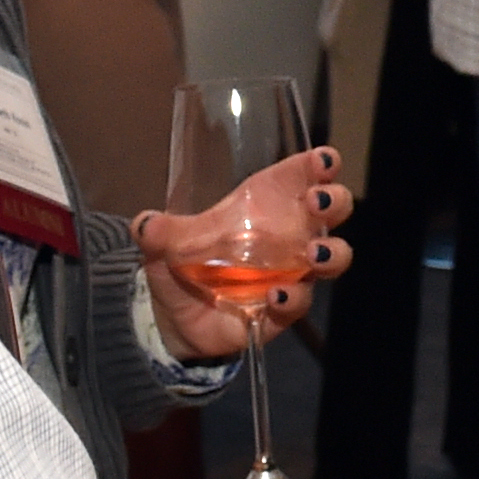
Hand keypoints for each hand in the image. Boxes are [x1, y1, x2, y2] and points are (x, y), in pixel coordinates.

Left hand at [135, 146, 350, 360]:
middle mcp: (288, 233)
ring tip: (313, 253)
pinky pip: (300, 301)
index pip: (303, 175)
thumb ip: (158, 232)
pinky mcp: (285, 309)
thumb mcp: (165, 244)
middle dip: (334, 201)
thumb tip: (144, 224)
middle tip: (318, 202)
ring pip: (332, 256)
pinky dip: (293, 297)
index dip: (320, 163)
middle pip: (331, 209)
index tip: (322, 160)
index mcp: (265, 203)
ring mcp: (292, 271)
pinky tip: (275, 295)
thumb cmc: (182, 264)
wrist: (175, 319)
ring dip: (331, 252)